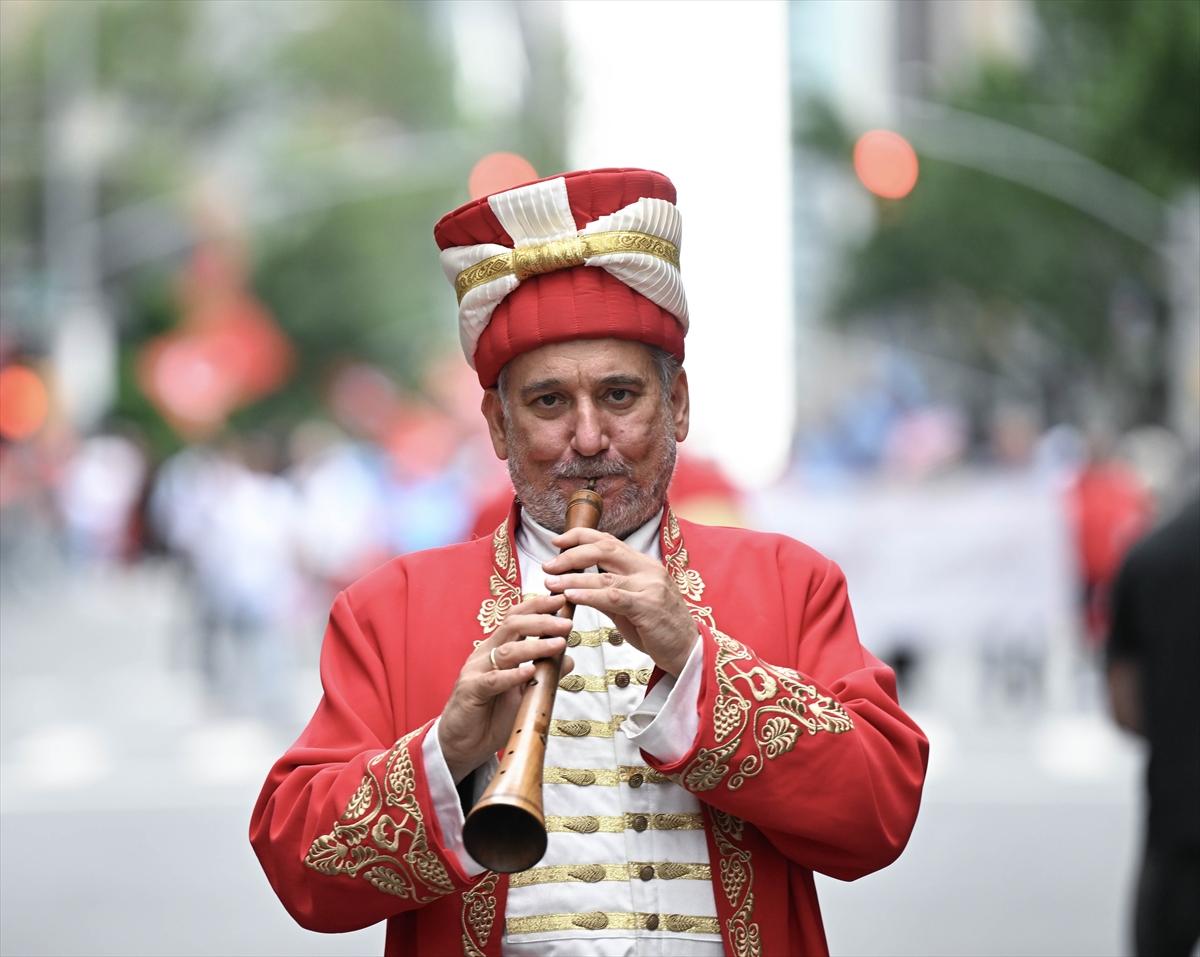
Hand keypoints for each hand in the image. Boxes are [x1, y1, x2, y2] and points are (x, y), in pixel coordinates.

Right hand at [438, 594, 575, 782]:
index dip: (539, 606)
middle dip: (542, 620)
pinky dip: (512, 675)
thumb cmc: (493, 715)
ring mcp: (476, 670)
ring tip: (559, 643)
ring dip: (536, 646)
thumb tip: (569, 659)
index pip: (518, 618)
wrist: (463, 744)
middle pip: (513, 625)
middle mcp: (486, 653)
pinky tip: (530, 672)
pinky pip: (493, 680)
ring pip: (507, 650)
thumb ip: (543, 674)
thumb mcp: (524, 692)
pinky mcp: (470, 691)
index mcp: (498, 648)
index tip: (563, 599)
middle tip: (567, 622)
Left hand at [543, 527, 697, 676]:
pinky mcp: (648, 607)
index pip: (609, 540)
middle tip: (548, 565)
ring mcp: (650, 587)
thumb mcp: (631, 606)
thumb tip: (577, 587)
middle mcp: (648, 569)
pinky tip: (570, 596)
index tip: (556, 543)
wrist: (689, 650)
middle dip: (571, 554)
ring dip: (573, 578)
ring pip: (604, 575)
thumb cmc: (660, 629)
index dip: (580, 537)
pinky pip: (613, 597)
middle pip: (604, 548)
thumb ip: (608, 593)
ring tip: (551, 582)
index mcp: (644, 564)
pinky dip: (588, 595)